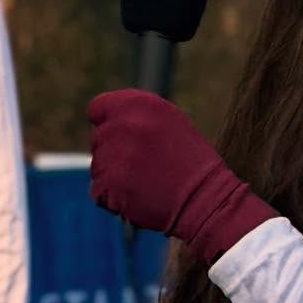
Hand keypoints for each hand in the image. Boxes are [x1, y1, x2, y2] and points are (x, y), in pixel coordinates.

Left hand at [87, 89, 275, 261]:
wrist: (205, 198)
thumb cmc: (190, 159)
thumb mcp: (168, 122)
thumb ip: (134, 116)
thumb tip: (102, 121)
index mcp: (137, 104)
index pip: (97, 109)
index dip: (107, 123)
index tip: (121, 137)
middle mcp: (121, 124)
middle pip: (98, 139)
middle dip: (114, 152)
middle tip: (145, 165)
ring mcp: (111, 156)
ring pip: (98, 166)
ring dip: (114, 176)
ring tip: (146, 181)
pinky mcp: (108, 185)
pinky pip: (98, 191)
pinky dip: (113, 198)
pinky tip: (138, 196)